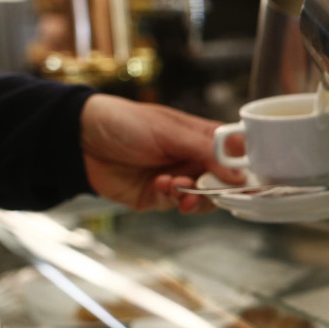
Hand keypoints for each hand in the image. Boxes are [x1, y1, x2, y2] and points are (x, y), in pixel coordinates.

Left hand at [79, 95, 245, 213]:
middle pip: (226, 182)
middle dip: (219, 188)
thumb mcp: (171, 132)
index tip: (249, 182)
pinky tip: (161, 186)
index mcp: (205, 137)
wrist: (79, 140)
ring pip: (205, 198)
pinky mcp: (160, 196)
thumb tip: (240, 174)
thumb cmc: (126, 123)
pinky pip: (179, 205)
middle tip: (209, 188)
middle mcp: (196, 159)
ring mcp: (180, 178)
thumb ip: (207, 153)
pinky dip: (174, 199)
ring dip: (197, 197)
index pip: (238, 156)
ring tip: (180, 189)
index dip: (246, 170)